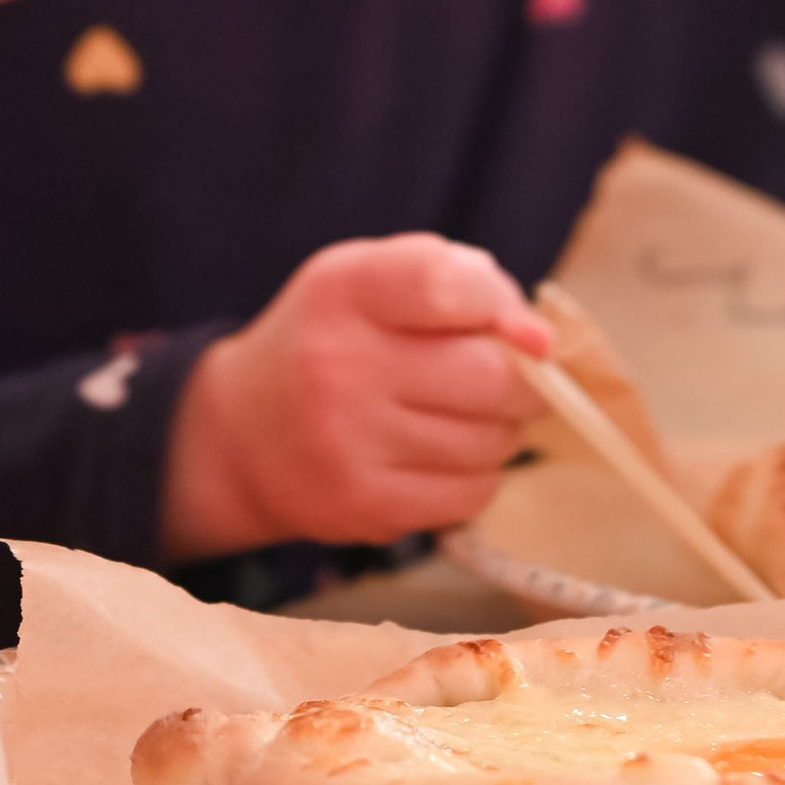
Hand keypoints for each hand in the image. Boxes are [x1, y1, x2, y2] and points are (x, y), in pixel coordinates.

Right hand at [162, 234, 550, 560]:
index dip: (504, 306)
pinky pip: (471, 493)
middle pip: (489, 376)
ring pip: (490, 440)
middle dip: (522, 379)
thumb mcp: (370, 278)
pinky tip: (445, 454)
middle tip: (506, 377)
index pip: (446, 285)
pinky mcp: (365, 506)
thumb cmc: (332, 338)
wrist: (242, 433)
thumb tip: (542, 339)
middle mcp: (339, 365)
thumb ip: (459, 280)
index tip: (524, 329)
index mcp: (345, 291)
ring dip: (501, 429)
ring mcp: (349, 442)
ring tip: (465, 414)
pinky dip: (478, 474)